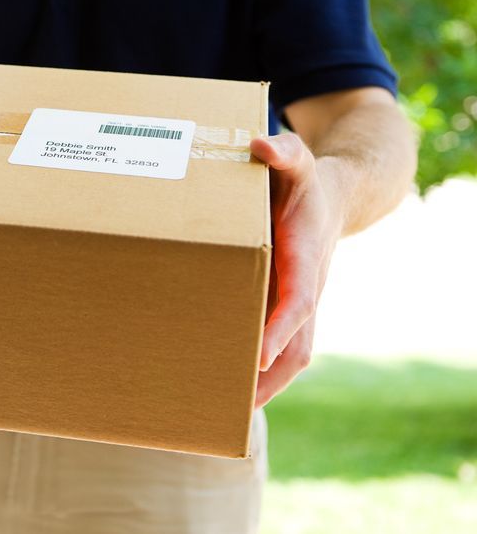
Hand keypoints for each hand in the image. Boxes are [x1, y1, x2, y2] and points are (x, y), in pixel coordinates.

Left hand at [249, 133, 344, 408]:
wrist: (331, 196)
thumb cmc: (303, 180)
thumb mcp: (297, 159)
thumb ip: (283, 151)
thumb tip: (261, 145)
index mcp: (305, 256)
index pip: (297, 300)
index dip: (279, 328)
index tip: (257, 355)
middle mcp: (306, 287)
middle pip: (297, 343)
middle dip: (269, 376)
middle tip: (232, 403)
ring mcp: (299, 301)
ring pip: (292, 353)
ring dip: (264, 384)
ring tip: (223, 410)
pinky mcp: (287, 305)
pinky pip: (281, 346)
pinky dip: (261, 372)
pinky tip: (229, 387)